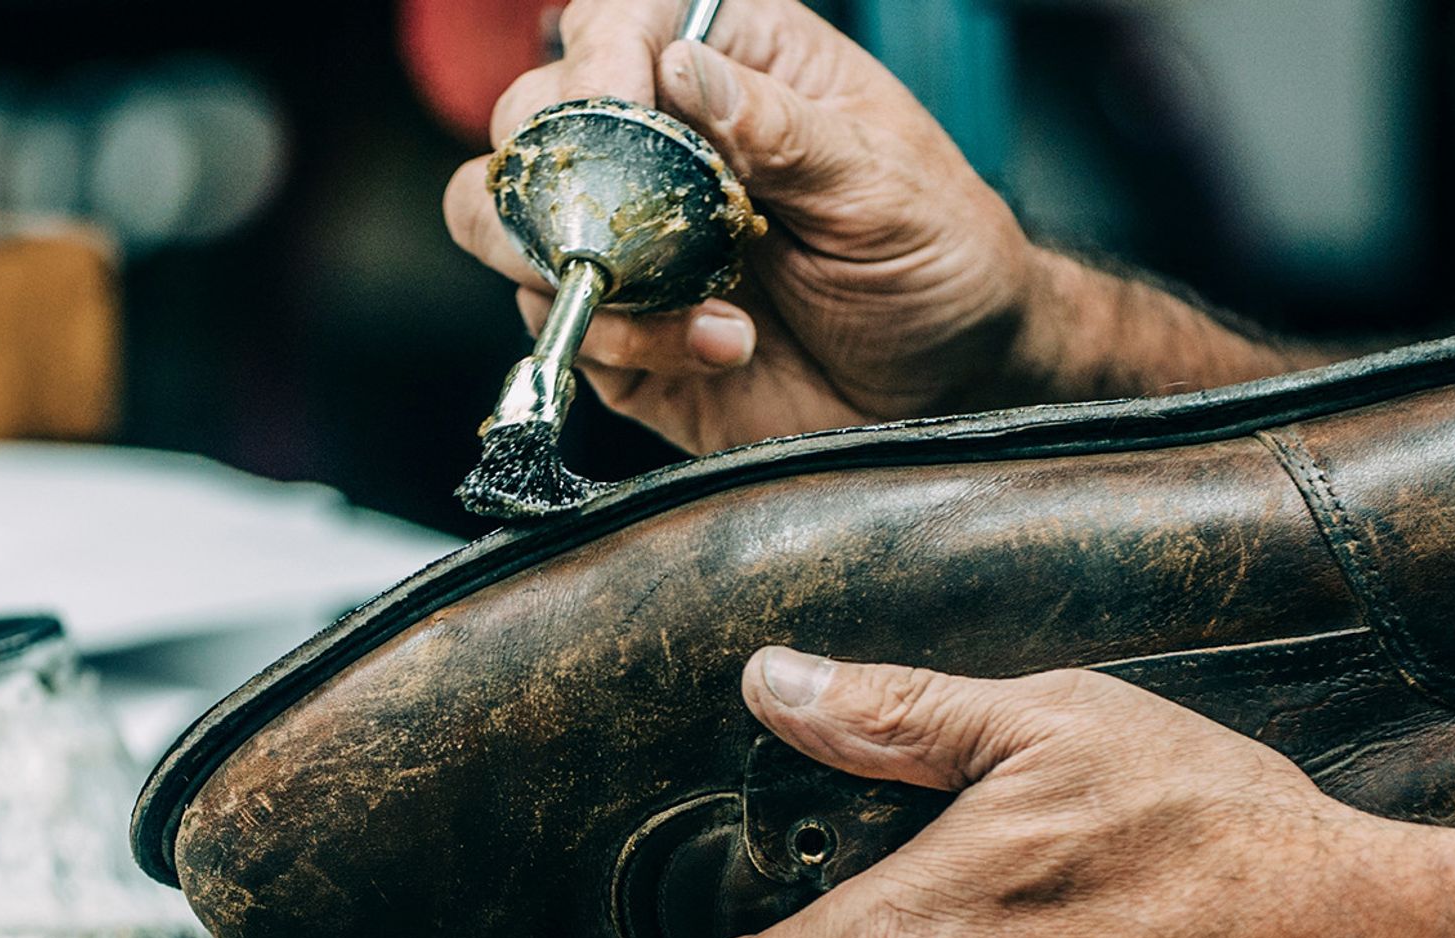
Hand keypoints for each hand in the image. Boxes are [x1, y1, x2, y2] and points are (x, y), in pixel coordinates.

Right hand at [444, 0, 1049, 454]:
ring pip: (502, 217)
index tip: (615, 101)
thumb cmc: (938, 258)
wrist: (953, 383)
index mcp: (734, 68)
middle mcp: (662, 143)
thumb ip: (783, 131)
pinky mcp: (622, 330)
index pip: (619, 18)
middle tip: (628, 216)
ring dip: (566, 256)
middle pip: (531, 114)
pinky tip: (723, 345)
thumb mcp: (882, 185)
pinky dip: (623, 338)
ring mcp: (631, 239)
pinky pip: (561, 324)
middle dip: (561, 164)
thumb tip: (682, 68)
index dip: (599, 52)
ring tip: (667, 291)